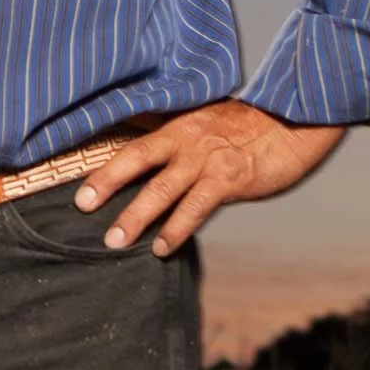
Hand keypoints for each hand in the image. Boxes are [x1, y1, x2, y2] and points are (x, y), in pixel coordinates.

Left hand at [72, 102, 344, 254]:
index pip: (132, 140)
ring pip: (162, 189)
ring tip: (114, 241)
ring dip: (136, 216)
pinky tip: (161, 248)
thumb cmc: (246, 128)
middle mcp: (187, 139)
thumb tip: (134, 136)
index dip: (104, 158)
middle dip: (107, 182)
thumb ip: (171, 130)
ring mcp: (207, 160)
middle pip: (137, 158)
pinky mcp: (228, 180)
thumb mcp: (203, 120)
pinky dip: (176, 230)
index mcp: (177, 124)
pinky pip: (195, 209)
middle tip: (82, 206)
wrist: (293, 127)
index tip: (77, 177)